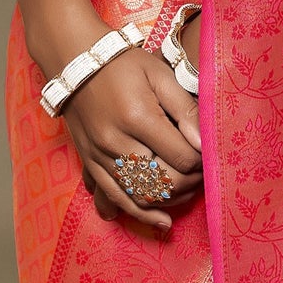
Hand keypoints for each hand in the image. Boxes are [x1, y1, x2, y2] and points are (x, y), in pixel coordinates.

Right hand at [61, 47, 201, 235]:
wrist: (74, 61)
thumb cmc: (122, 64)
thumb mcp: (160, 75)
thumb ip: (185, 109)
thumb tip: (204, 143)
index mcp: (138, 117)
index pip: (182, 157)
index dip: (201, 161)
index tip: (208, 154)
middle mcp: (116, 142)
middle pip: (163, 182)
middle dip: (190, 184)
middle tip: (202, 174)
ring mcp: (99, 156)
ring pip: (140, 196)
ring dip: (170, 201)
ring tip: (187, 194)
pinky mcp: (89, 163)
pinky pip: (115, 198)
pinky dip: (139, 212)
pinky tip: (160, 221)